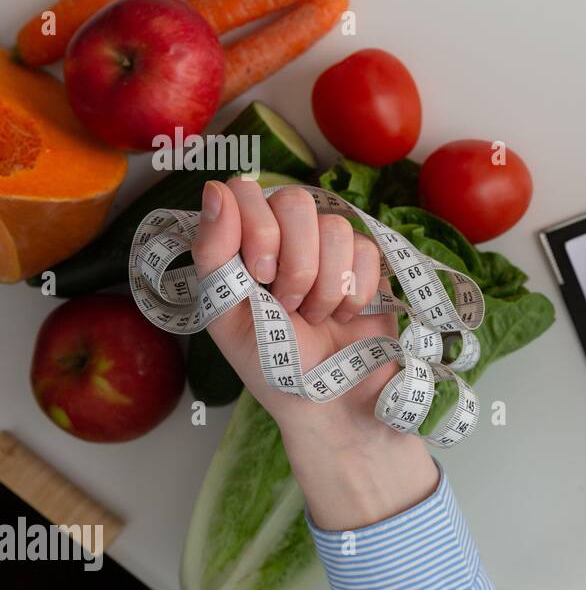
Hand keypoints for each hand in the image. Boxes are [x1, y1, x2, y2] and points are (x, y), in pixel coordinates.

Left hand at [193, 179, 439, 529]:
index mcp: (240, 242)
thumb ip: (213, 251)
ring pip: (336, 227)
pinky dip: (355, 292)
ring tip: (316, 317)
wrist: (329, 401)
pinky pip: (367, 250)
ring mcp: (328, 248)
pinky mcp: (367, 263)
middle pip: (296, 202)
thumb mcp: (225, 313)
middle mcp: (284, 236)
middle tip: (289, 304)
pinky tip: (344, 315)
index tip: (259, 275)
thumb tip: (214, 189)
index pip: (247, 191)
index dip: (257, 228)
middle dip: (296, 263)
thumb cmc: (271, 364)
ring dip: (325, 286)